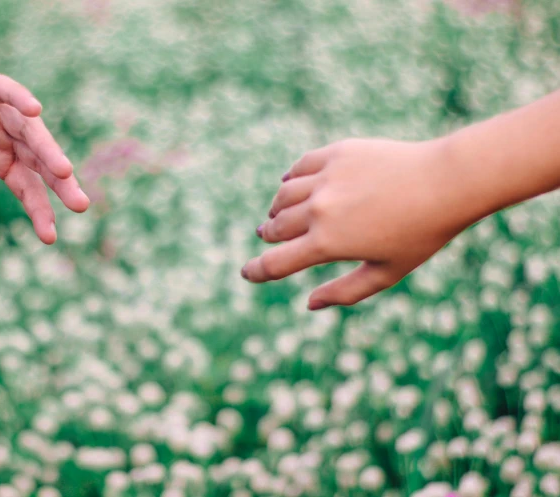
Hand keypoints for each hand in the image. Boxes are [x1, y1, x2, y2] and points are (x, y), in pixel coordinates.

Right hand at [0, 50, 88, 242]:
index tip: (50, 237)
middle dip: (60, 182)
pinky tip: (35, 110)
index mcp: (4, 160)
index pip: (28, 188)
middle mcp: (9, 136)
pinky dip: (19, 98)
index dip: (40, 210)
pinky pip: (5, 90)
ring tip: (65, 171)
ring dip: (47, 148)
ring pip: (29, 129)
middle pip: (40, 160)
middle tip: (80, 204)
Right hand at [241, 139, 476, 309]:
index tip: (246, 273)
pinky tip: (292, 185)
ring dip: (277, 210)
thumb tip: (309, 304)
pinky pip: (299, 168)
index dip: (255, 271)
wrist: (447, 181)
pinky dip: (291, 180)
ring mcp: (325, 179)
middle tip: (269, 238)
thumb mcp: (386, 273)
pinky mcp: (336, 154)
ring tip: (280, 214)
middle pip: (276, 228)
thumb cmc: (422, 233)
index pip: (274, 263)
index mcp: (327, 244)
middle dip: (270, 237)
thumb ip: (344, 293)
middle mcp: (319, 210)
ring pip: (283, 196)